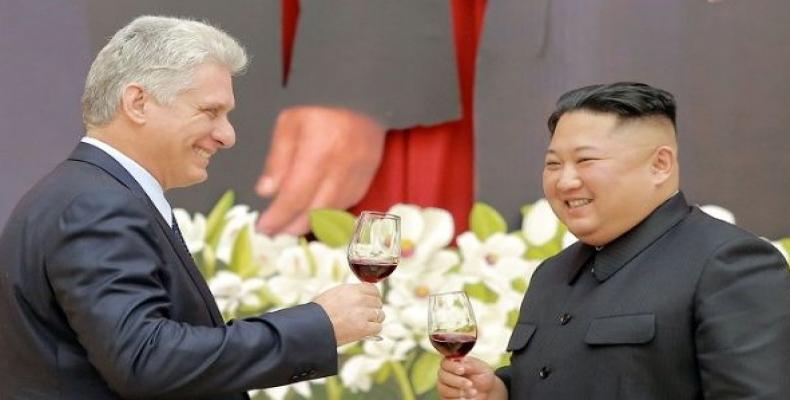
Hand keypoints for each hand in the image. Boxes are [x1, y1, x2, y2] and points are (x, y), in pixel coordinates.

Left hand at [256, 106, 385, 234]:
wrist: (365, 102)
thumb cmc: (321, 110)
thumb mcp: (290, 124)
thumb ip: (277, 159)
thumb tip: (266, 192)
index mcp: (319, 150)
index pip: (295, 195)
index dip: (277, 216)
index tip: (262, 228)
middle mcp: (341, 169)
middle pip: (314, 211)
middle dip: (290, 228)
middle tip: (272, 234)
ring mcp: (357, 178)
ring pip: (330, 214)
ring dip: (307, 226)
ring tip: (287, 229)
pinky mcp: (365, 183)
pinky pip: (343, 208)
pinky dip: (325, 216)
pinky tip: (310, 217)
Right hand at [313, 283, 382, 345]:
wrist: (312, 327)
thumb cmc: (318, 313)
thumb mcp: (332, 294)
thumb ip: (348, 293)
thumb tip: (360, 296)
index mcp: (351, 289)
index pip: (373, 289)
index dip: (373, 297)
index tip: (371, 302)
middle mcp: (359, 299)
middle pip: (378, 302)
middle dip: (373, 309)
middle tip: (366, 316)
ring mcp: (362, 313)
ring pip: (380, 315)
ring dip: (374, 320)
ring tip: (365, 324)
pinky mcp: (364, 328)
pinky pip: (378, 328)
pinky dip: (372, 331)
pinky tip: (364, 332)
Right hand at [437, 356, 507, 399]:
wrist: (487, 391)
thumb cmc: (482, 377)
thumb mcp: (480, 368)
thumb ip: (470, 365)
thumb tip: (461, 361)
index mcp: (453, 363)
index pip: (445, 363)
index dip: (452, 366)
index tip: (462, 370)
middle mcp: (446, 374)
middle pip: (442, 376)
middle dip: (457, 381)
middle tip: (470, 384)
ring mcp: (445, 386)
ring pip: (443, 389)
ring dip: (457, 392)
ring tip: (472, 392)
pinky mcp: (446, 398)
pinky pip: (446, 399)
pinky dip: (456, 399)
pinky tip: (466, 398)